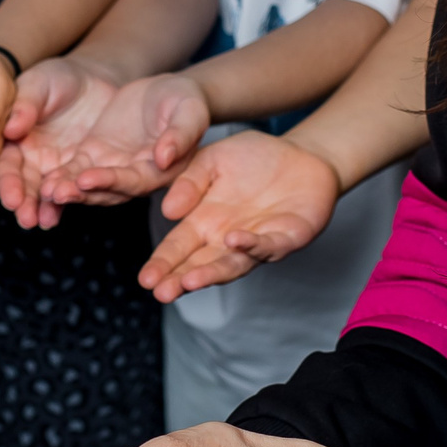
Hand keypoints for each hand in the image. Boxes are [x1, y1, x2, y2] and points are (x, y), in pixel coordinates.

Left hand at [0, 61, 207, 228]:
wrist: (167, 92)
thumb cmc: (185, 100)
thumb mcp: (190, 110)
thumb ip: (181, 133)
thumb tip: (164, 157)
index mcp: (160, 170)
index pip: (134, 181)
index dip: (111, 181)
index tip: (87, 179)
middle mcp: (135, 176)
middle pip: (106, 190)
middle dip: (80, 193)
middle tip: (55, 193)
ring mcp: (112, 169)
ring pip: (86, 185)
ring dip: (66, 190)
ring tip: (45, 191)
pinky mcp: (94, 157)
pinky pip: (74, 170)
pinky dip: (59, 176)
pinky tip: (40, 180)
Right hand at [140, 130, 342, 300]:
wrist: (301, 154)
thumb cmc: (254, 158)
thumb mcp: (211, 160)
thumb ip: (189, 181)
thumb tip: (167, 210)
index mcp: (204, 221)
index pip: (178, 247)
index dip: (162, 264)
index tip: (145, 279)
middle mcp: (227, 239)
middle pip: (200, 264)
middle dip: (180, 280)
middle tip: (160, 293)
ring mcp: (257, 242)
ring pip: (232, 265)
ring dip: (211, 274)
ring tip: (190, 281)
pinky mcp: (288, 237)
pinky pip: (269, 245)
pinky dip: (253, 245)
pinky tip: (234, 241)